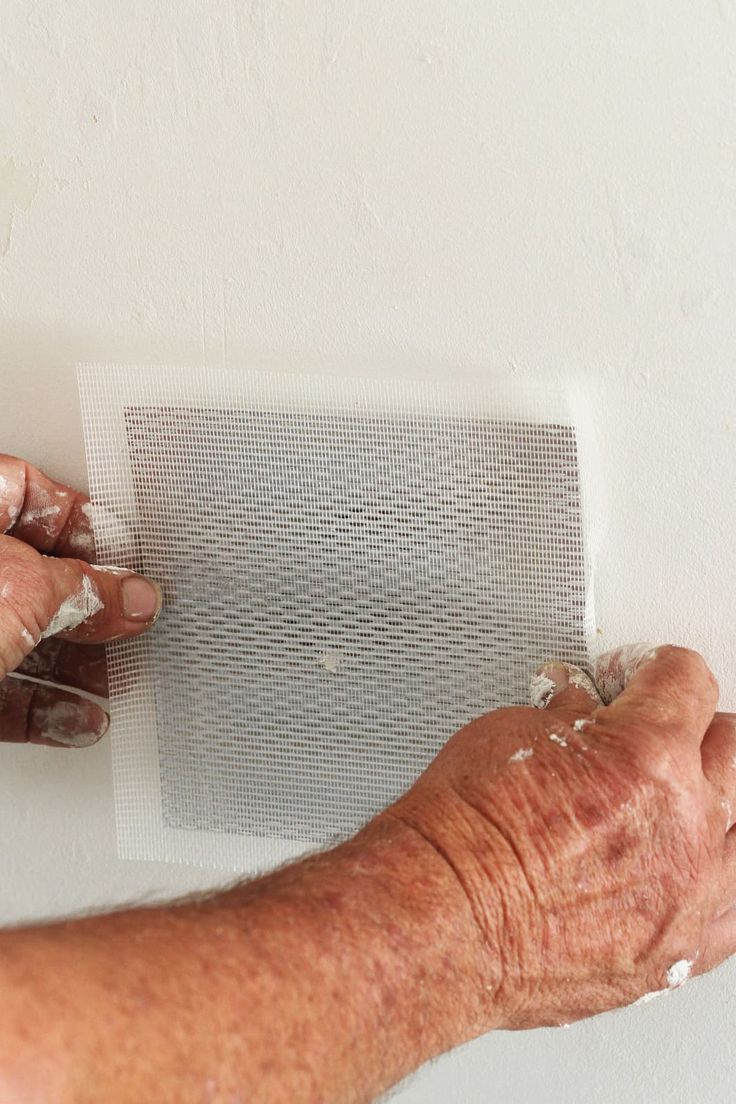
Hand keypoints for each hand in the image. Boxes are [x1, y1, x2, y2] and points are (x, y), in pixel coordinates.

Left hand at [0, 455, 161, 747]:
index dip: (84, 519)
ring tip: (116, 679)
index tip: (127, 552)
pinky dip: (43, 707)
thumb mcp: (21, 591)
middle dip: (90, 606)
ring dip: (77, 665)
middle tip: (129, 620)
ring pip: (20, 636)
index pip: (27, 489)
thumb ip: (88, 589)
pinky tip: (76, 719)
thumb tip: (136, 595)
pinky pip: (3, 687)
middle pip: (33, 573)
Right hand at [384, 644, 735, 1030]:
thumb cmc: (463, 834)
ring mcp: (690, 893)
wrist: (439, 916)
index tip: (638, 675)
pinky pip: (735, 906)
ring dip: (709, 796)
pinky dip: (716, 874)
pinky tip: (686, 860)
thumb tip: (582, 712)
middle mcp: (685, 823)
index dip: (653, 667)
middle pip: (730, 743)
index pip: (687, 679)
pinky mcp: (679, 951)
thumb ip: (571, 719)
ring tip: (670, 796)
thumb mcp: (513, 733)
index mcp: (649, 755)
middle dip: (689, 725)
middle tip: (651, 728)